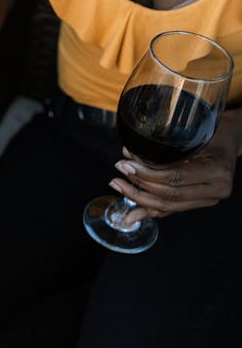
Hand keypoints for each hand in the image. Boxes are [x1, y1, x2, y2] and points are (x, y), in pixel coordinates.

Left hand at [108, 118, 239, 223]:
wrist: (230, 140)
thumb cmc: (213, 132)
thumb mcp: (194, 134)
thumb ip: (164, 149)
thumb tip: (128, 154)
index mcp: (217, 171)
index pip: (174, 177)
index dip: (146, 173)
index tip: (125, 164)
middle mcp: (216, 189)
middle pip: (169, 194)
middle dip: (139, 184)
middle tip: (120, 170)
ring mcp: (209, 199)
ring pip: (167, 206)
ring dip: (139, 197)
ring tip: (118, 185)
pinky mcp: (199, 203)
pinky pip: (171, 210)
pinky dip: (149, 211)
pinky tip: (131, 215)